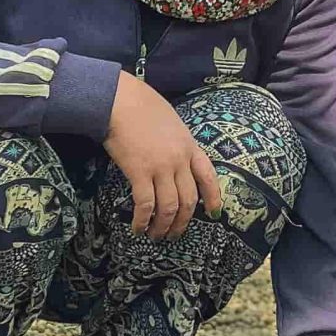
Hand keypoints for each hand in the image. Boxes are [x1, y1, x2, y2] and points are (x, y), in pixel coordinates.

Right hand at [105, 73, 223, 238]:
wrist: (121, 100)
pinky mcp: (139, 172)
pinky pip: (145, 204)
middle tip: (174, 234)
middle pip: (188, 199)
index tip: (214, 213)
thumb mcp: (171, 122)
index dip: (213, 197)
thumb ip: (176, 143)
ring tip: (156, 235)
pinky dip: (143, 220)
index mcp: (190, 146)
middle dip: (183, 222)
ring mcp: (161, 167)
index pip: (208, 176)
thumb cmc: (142, 105)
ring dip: (163, 226)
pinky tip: (138, 228)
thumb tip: (173, 161)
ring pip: (169, 207)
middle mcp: (179, 160)